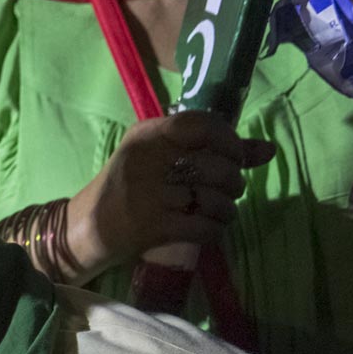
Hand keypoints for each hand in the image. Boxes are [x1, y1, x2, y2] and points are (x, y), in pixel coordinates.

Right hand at [65, 112, 275, 278]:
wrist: (84, 228)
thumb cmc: (129, 189)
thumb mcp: (161, 159)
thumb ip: (213, 150)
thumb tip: (267, 150)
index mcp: (146, 135)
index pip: (201, 125)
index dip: (229, 141)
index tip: (233, 156)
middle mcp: (145, 160)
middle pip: (214, 165)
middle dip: (233, 181)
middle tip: (228, 190)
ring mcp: (145, 194)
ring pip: (212, 198)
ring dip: (226, 208)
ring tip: (220, 211)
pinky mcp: (149, 226)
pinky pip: (202, 226)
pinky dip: (214, 229)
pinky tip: (209, 228)